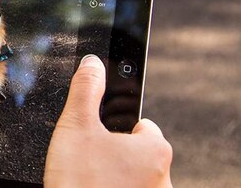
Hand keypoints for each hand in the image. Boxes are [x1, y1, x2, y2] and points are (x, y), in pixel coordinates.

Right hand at [45, 55, 172, 187]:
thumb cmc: (80, 184)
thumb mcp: (76, 126)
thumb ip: (86, 89)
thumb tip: (93, 63)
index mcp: (155, 149)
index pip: (141, 125)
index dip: (115, 128)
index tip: (98, 139)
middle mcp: (164, 178)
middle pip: (137, 154)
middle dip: (114, 156)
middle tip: (88, 163)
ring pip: (133, 179)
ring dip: (115, 178)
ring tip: (89, 182)